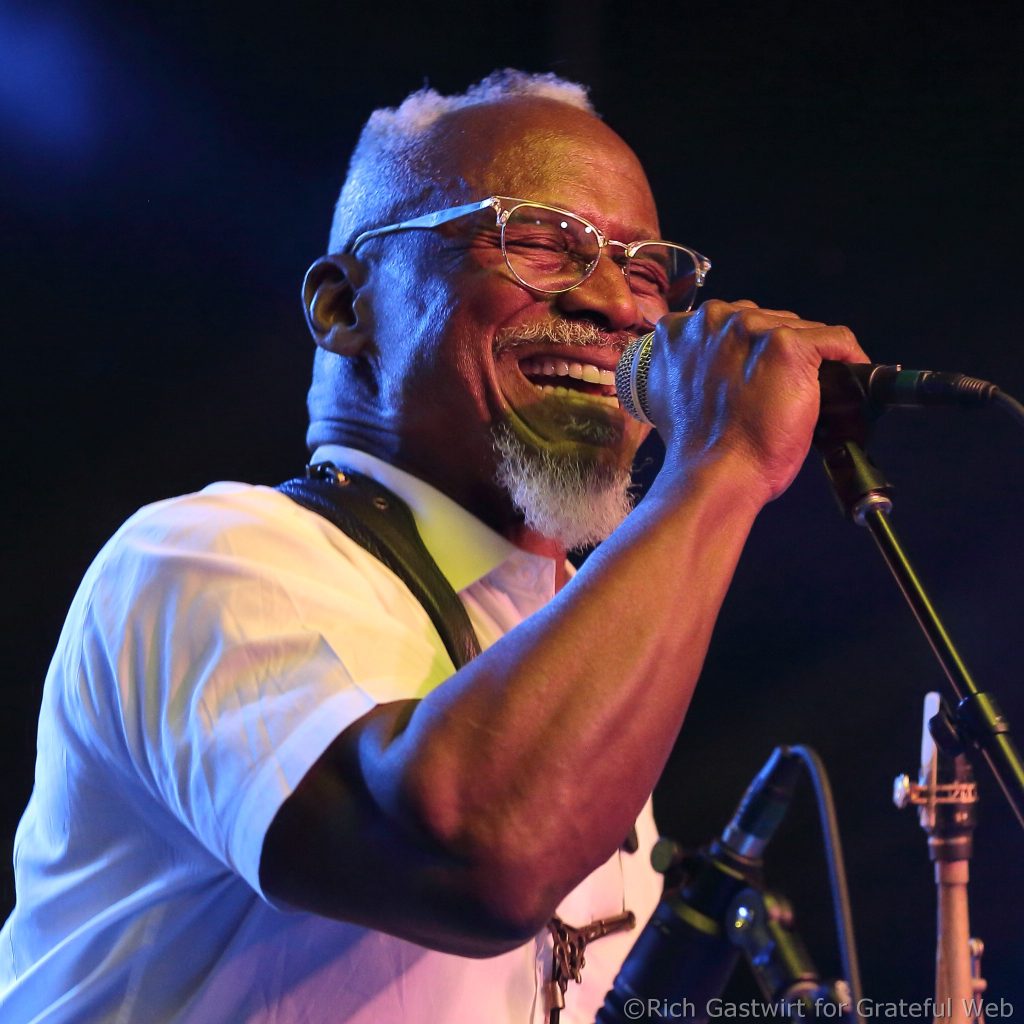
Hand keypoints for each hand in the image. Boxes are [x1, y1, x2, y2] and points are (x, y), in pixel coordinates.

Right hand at [644, 299, 869, 501]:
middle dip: (774, 350)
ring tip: (805, 390)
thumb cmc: (695, 447)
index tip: (754, 371)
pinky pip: (835, 338)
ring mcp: (752, 330)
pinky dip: (848, 356)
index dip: (746, 349)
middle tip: (778, 387)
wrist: (715, 473)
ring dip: (807, 356)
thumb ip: (686, 369)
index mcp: (680, 331)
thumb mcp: (671, 395)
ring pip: (798, 328)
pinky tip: (849, 375)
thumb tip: (705, 369)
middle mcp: (713, 320)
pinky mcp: (788, 346)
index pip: (729, 322)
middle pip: (764, 320)